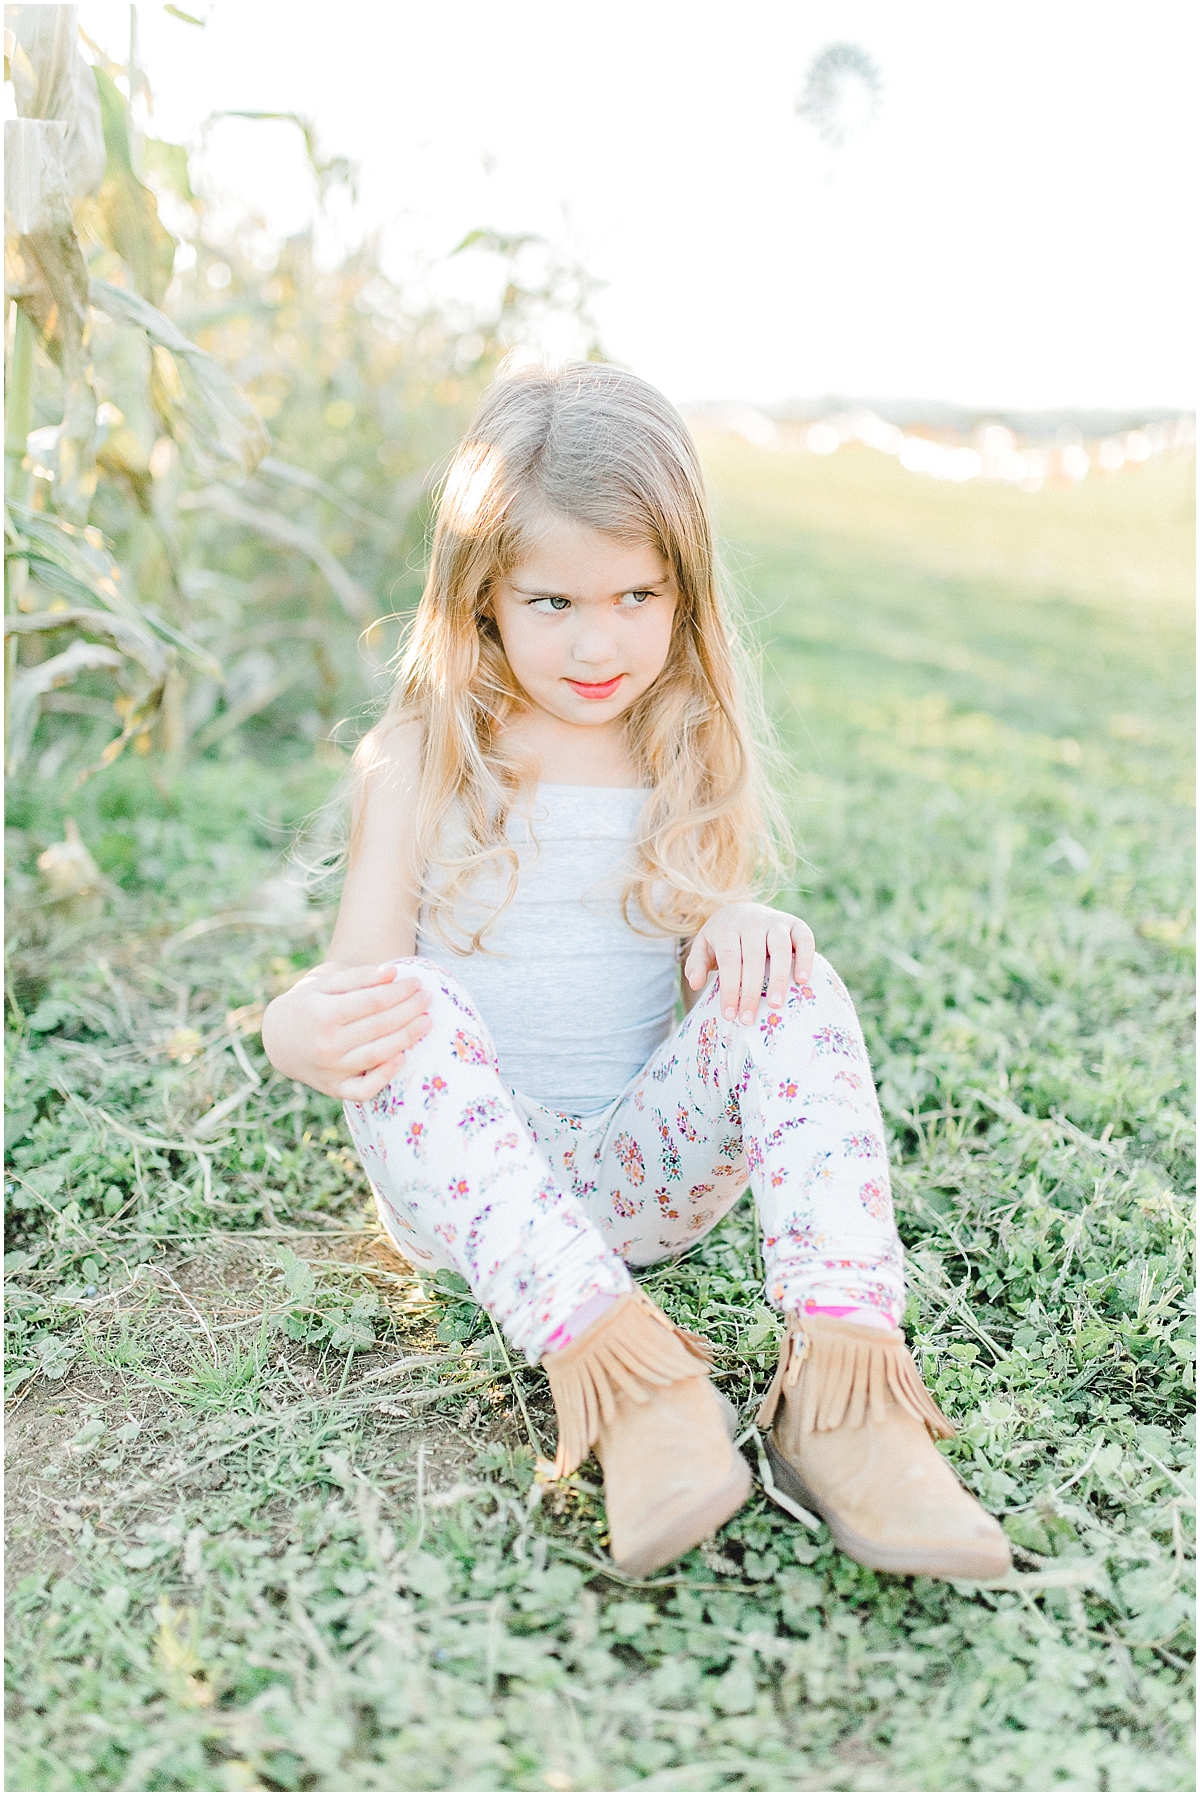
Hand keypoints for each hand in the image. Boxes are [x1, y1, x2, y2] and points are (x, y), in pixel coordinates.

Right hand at [260, 962, 431, 1100]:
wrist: (278, 1039)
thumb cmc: (308, 1005)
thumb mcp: (324, 984)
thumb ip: (358, 977)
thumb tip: (393, 973)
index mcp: (323, 1014)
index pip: (373, 1002)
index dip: (399, 992)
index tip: (417, 983)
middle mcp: (327, 1044)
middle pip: (379, 1026)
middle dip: (409, 1010)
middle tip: (428, 999)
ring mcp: (331, 1070)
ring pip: (377, 1054)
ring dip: (407, 1038)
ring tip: (426, 1022)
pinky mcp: (334, 1089)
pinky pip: (364, 1090)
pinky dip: (385, 1077)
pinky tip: (403, 1057)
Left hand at [683, 903, 815, 1024]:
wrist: (742, 910)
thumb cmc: (723, 938)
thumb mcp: (704, 946)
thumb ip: (697, 964)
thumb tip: (696, 983)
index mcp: (727, 928)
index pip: (729, 960)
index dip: (730, 988)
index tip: (730, 1015)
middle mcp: (752, 922)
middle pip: (753, 957)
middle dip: (751, 991)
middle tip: (749, 1019)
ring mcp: (775, 921)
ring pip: (779, 948)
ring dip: (779, 977)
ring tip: (776, 1005)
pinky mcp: (795, 924)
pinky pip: (804, 939)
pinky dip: (805, 958)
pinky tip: (802, 980)